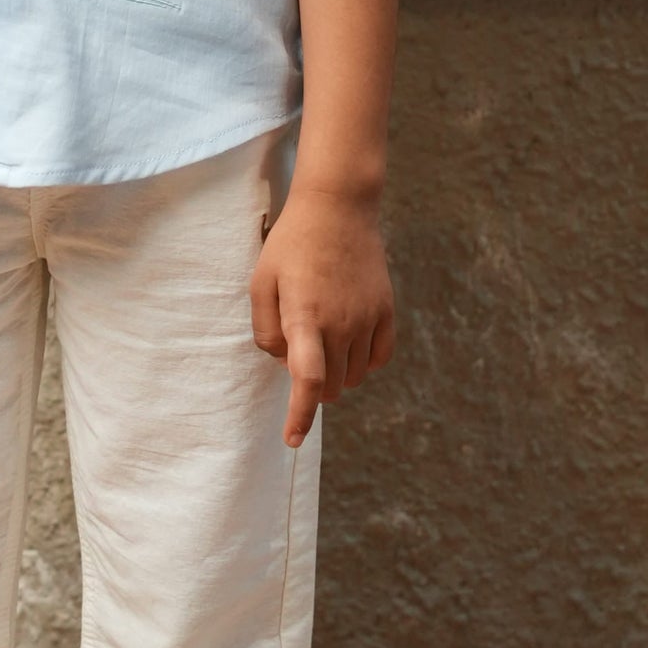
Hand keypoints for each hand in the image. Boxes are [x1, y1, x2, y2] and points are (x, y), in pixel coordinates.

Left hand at [250, 183, 395, 446]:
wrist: (338, 207)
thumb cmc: (291, 244)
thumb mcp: (261, 282)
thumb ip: (266, 329)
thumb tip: (283, 363)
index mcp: (306, 317)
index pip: (308, 381)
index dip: (300, 416)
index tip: (292, 440)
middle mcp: (342, 324)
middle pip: (331, 387)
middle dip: (312, 387)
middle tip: (297, 350)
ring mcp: (368, 318)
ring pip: (354, 377)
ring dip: (336, 374)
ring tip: (319, 337)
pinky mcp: (386, 310)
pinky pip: (379, 358)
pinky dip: (363, 364)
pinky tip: (349, 346)